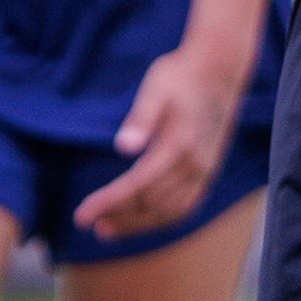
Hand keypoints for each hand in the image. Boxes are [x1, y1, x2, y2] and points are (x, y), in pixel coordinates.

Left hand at [75, 45, 245, 240]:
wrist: (219, 70)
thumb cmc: (179, 77)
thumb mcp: (155, 88)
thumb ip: (140, 118)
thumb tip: (123, 147)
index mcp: (179, 145)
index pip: (137, 186)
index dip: (108, 203)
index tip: (81, 215)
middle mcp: (195, 164)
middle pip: (152, 204)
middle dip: (118, 217)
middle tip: (86, 223)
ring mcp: (205, 170)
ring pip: (171, 211)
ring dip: (139, 225)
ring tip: (109, 229)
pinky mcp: (209, 171)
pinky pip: (186, 206)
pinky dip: (162, 219)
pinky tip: (142, 219)